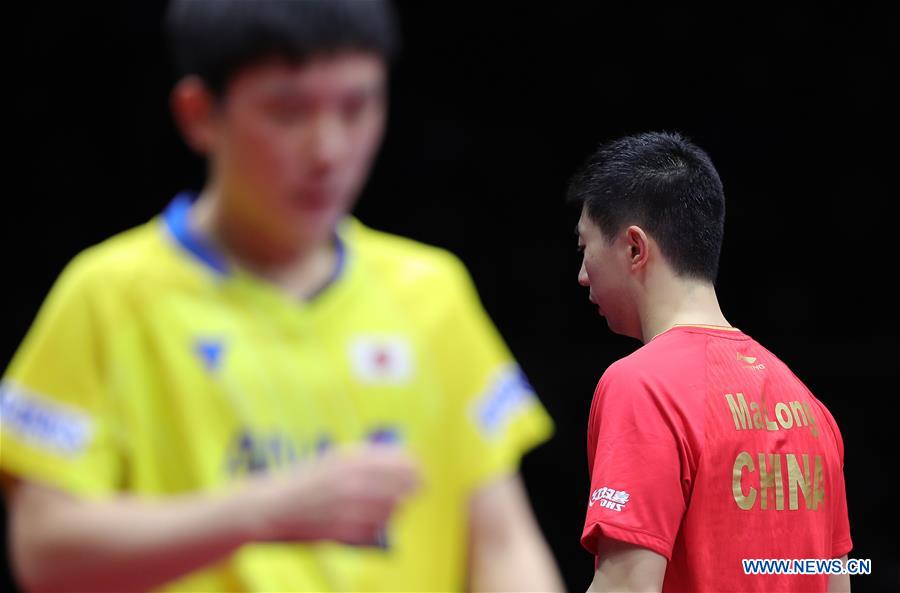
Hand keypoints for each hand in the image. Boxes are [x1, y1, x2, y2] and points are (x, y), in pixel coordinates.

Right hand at [247, 446, 419, 545]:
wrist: (271, 506)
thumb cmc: (304, 479)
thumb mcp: (336, 457)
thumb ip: (369, 457)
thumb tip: (403, 457)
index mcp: (356, 460)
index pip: (407, 463)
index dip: (415, 468)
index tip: (414, 471)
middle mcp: (357, 484)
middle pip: (408, 488)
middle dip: (408, 488)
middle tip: (403, 490)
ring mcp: (352, 510)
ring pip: (395, 510)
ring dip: (391, 507)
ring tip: (375, 503)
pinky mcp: (346, 533)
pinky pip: (377, 529)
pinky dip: (375, 524)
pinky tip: (361, 518)